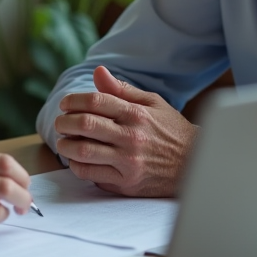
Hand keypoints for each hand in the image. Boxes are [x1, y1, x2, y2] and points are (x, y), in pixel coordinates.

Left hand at [54, 65, 196, 196]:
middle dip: (65, 121)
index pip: (95, 101)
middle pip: (85, 124)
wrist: (195, 164)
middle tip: (61, 122)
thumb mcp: (152, 102)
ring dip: (66, 145)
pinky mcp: (126, 184)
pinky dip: (77, 166)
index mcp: (136, 114)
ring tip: (63, 141)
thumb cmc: (171, 130)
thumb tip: (98, 72)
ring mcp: (128, 162)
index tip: (65, 104)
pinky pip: (91, 175)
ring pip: (84, 152)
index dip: (73, 100)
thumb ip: (122, 90)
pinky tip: (77, 159)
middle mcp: (131, 137)